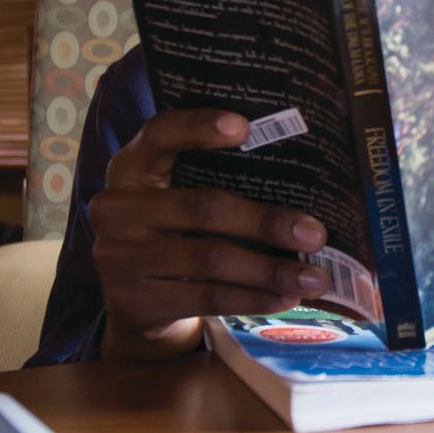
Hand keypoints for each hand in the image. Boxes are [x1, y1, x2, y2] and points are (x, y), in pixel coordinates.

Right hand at [89, 108, 330, 359]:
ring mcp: (123, 258)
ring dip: (270, 269)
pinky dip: (252, 297)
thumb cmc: (169, 237)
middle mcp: (118, 210)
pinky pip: (208, 297)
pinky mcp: (137, 301)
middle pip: (201, 207)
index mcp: (129, 170)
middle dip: (265, 221)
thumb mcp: (171, 201)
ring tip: (314, 276)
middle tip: (315, 233)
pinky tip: (284, 297)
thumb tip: (299, 184)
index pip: (158, 135)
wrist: (128, 306)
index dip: (197, 128)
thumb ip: (209, 182)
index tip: (243, 127)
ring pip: (211, 258)